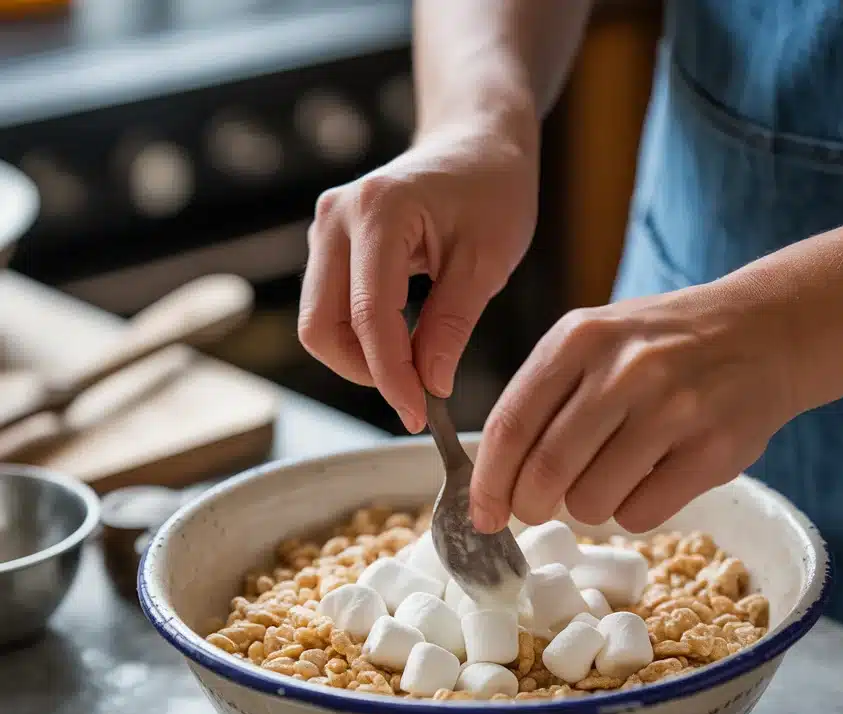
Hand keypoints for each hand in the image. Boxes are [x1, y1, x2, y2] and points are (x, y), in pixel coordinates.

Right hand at [298, 121, 538, 432]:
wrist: (476, 141)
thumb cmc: (492, 189)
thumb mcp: (486, 262)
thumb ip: (453, 325)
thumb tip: (430, 385)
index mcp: (377, 211)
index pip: (370, 317)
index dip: (393, 377)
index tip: (421, 414)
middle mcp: (336, 217)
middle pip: (321, 326)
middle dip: (366, 373)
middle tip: (417, 397)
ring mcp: (325, 230)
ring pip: (320, 323)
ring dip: (362, 359)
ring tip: (418, 372)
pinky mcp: (330, 245)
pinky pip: (332, 309)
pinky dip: (362, 340)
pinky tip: (406, 347)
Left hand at [470, 283, 799, 533]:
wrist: (764, 331)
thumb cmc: (661, 346)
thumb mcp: (595, 341)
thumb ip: (544, 398)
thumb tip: (494, 483)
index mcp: (580, 338)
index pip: (510, 426)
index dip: (488, 483)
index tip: (482, 514)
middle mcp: (625, 370)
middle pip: (545, 472)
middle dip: (531, 505)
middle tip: (538, 507)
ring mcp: (674, 409)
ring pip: (591, 502)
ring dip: (589, 506)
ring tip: (611, 475)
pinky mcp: (714, 450)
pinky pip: (641, 514)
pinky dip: (633, 512)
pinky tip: (650, 480)